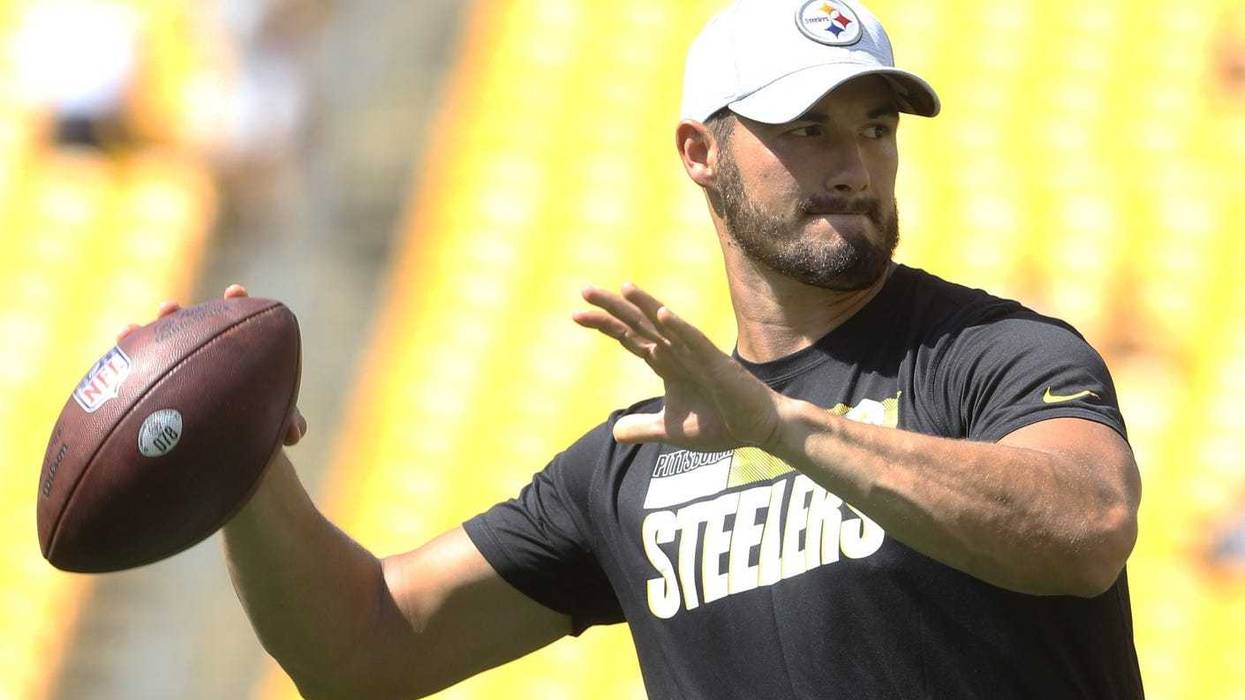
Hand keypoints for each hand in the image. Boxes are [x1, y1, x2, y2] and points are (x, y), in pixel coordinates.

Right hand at [116, 284, 307, 446]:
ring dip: (142, 339)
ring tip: (128, 331)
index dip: (235, 304)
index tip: (234, 292)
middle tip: (168, 309)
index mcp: (234, 355)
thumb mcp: (271, 423)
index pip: (235, 320)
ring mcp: (173, 371)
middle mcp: (201, 357)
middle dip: (177, 318)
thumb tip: (296, 435)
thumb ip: (285, 421)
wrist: (228, 450)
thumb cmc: (254, 428)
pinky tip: (108, 365)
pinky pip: (132, 378)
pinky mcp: (150, 391)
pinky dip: (121, 369)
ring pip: (154, 351)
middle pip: (187, 330)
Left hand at [573, 283, 785, 451]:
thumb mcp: (671, 430)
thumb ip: (644, 427)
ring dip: (645, 306)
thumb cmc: (719, 423)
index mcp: (667, 363)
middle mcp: (678, 353)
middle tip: (585, 292)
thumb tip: (615, 432)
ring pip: (667, 325)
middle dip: (613, 309)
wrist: (759, 428)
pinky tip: (661, 314)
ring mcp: (698, 356)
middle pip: (640, 324)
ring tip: (623, 288)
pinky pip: (695, 342)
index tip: (576, 316)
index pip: (630, 338)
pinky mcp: (717, 364)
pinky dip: (679, 328)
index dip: (605, 326)